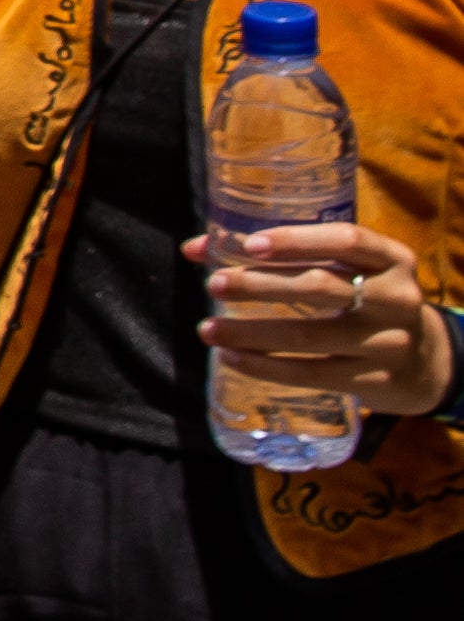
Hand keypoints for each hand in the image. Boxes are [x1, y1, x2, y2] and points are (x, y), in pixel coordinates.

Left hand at [188, 222, 457, 419]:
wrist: (425, 360)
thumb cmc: (367, 299)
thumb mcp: (349, 270)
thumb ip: (285, 254)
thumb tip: (196, 249)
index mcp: (392, 258)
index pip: (347, 240)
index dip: (297, 241)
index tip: (249, 244)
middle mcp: (396, 297)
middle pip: (321, 287)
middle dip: (260, 285)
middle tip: (214, 285)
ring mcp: (389, 342)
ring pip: (309, 335)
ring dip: (251, 331)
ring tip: (208, 328)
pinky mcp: (375, 380)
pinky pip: (311, 373)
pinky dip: (265, 366)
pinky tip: (232, 357)